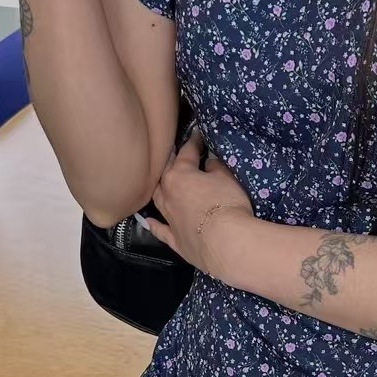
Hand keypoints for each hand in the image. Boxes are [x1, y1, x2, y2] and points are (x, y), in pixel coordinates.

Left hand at [144, 131, 254, 278]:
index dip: (193, 142)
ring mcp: (168, 218)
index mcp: (180, 174)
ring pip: (158, 199)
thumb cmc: (227, 204)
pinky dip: (154, 225)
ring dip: (159, 190)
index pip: (187, 152)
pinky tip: (149, 222)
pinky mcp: (174, 240)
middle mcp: (168, 194)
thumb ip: (216, 168)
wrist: (225, 242)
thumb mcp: (227, 178)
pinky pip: (160, 230)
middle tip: (175, 154)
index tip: (197, 134)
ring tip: (162, 184)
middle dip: (171, 162)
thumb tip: (208, 163)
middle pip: (166, 173)